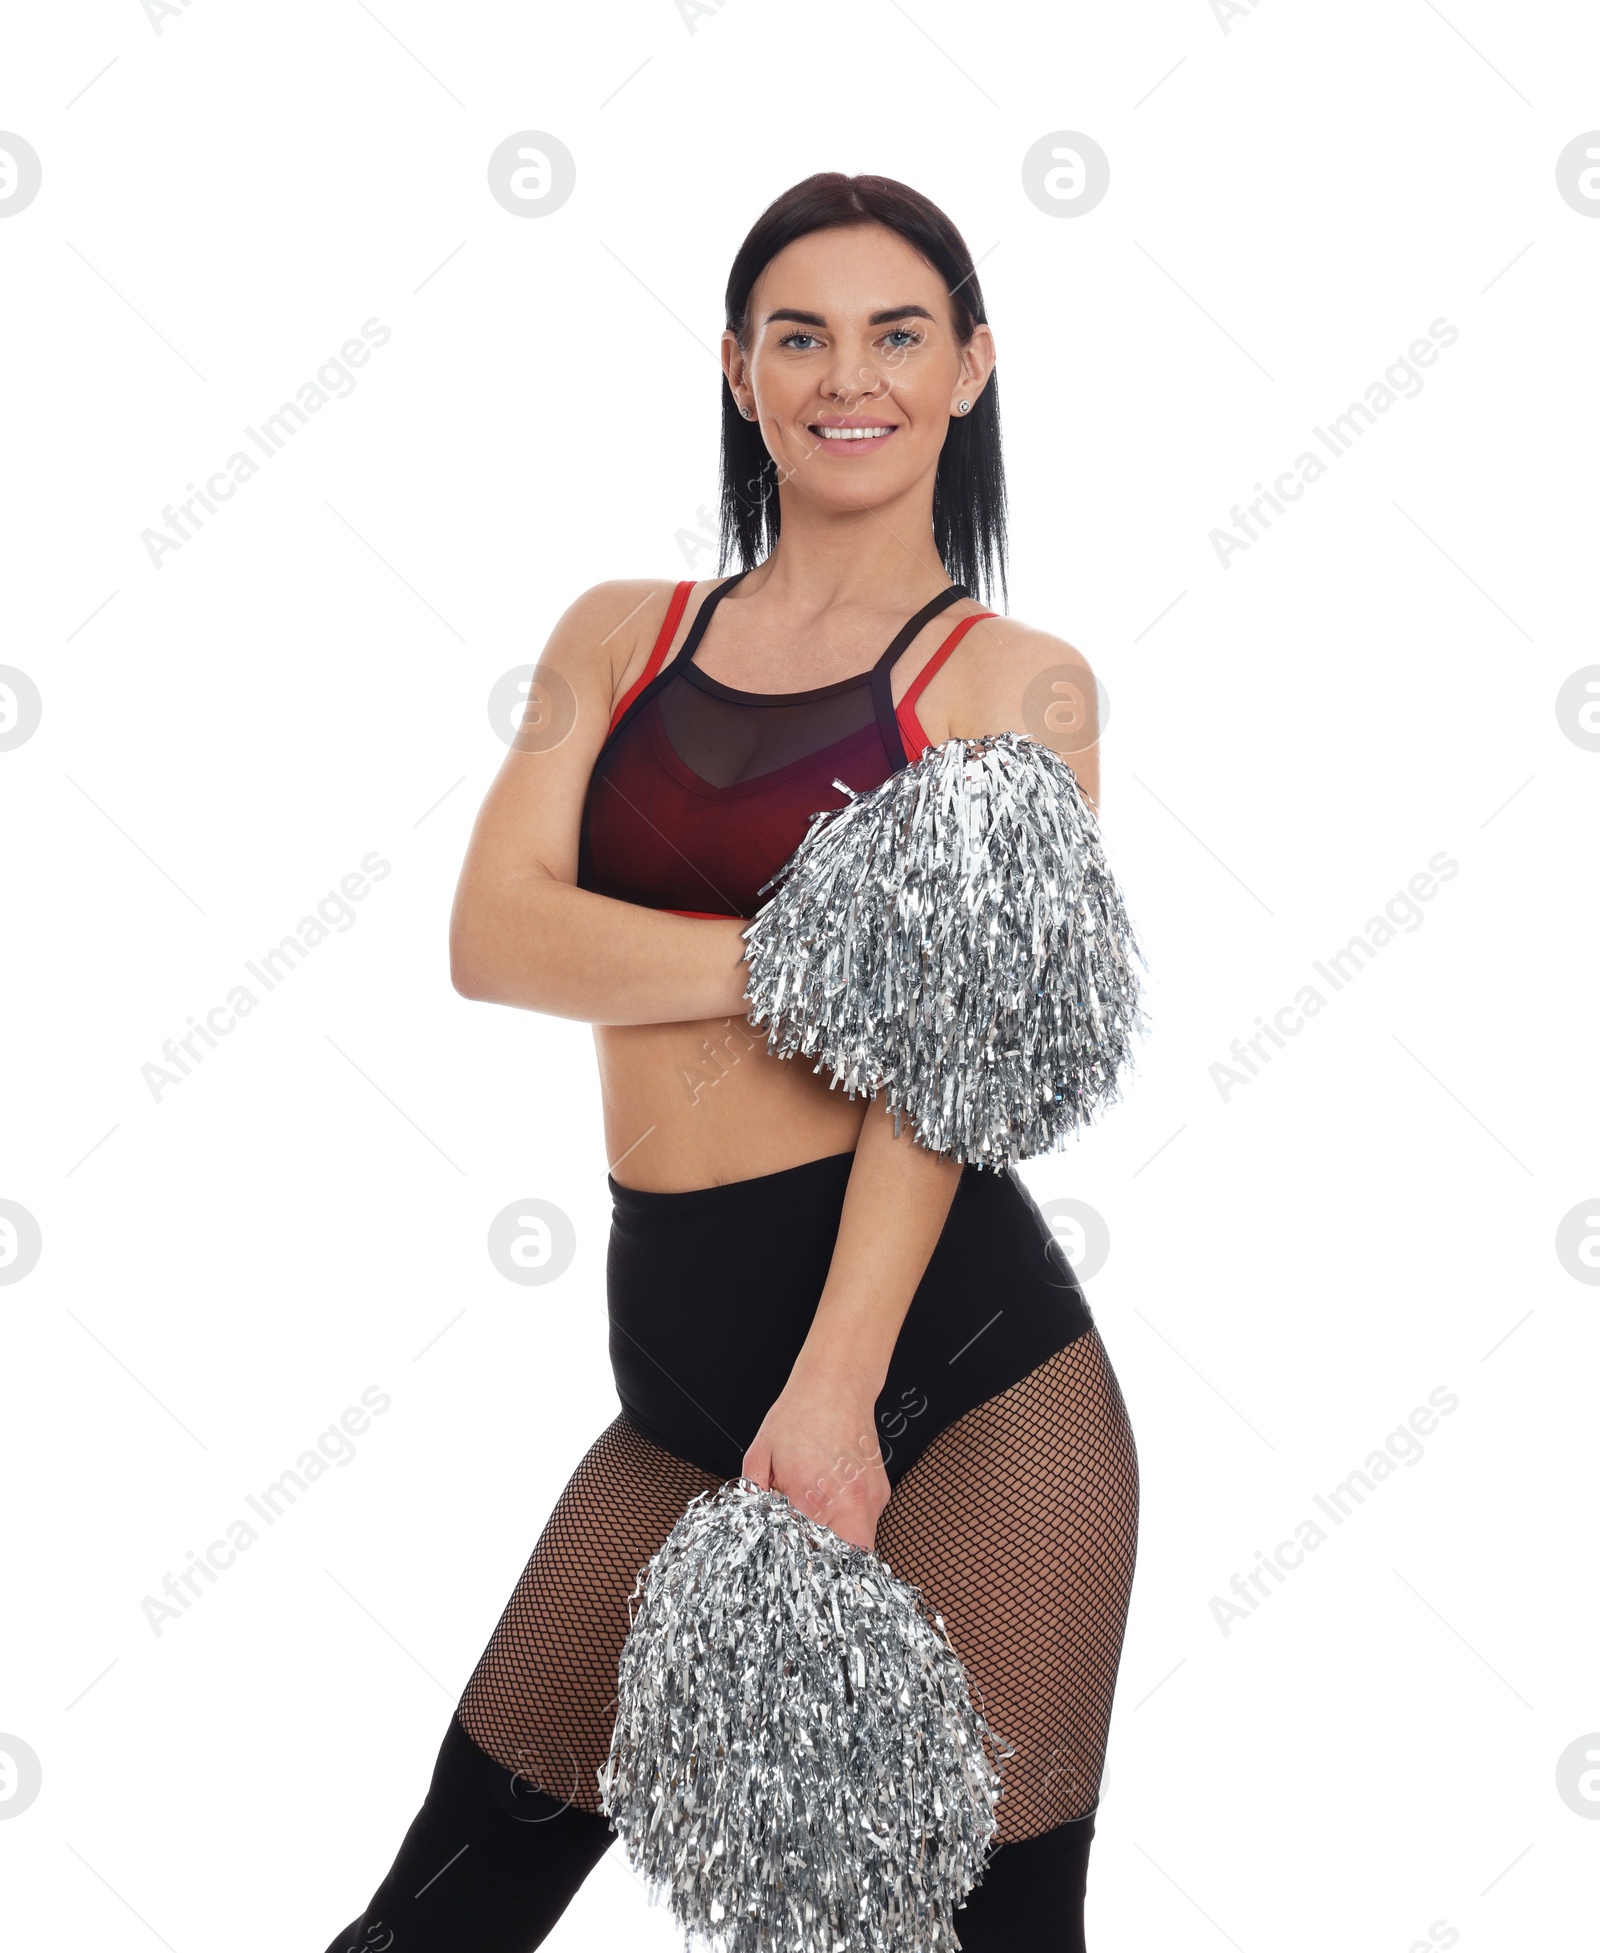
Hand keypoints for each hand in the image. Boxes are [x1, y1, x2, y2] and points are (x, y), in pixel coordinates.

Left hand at [740, 1354, 888, 1552]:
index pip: (816, 1556)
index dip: (802, 1567)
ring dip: (837, 1544)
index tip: (791, 1570)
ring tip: (815, 1524)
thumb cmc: (799, 1416)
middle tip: (804, 1557)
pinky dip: (848, 1522)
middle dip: (824, 1564)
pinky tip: (830, 1502)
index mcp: (819, 1496)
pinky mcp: (882, 1491)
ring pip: (860, 1545)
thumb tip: (751, 1526)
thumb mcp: (761, 1456)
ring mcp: (873, 1498)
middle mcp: (854, 1501)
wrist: (836, 1385)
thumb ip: (753, 1497)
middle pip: (846, 1560)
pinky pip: (866, 1522)